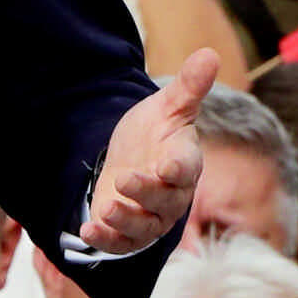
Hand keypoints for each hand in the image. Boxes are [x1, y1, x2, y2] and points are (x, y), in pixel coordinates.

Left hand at [77, 49, 217, 254]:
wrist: (130, 158)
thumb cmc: (154, 134)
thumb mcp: (167, 107)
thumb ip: (188, 87)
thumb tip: (210, 53)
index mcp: (184, 163)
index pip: (186, 169)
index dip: (178, 170)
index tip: (168, 166)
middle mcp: (172, 195)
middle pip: (164, 202)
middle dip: (145, 194)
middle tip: (124, 180)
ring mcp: (151, 217)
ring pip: (145, 227)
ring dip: (126, 221)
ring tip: (107, 208)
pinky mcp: (128, 233)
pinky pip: (122, 244)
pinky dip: (107, 241)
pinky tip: (88, 230)